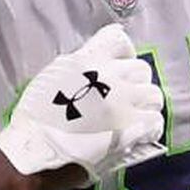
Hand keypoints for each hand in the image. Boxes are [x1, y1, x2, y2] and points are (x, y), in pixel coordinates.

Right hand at [0, 24, 165, 181]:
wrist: (35, 149)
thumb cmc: (36, 118)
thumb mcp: (52, 77)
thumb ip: (78, 68)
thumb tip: (94, 69)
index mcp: (87, 60)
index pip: (118, 40)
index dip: (124, 52)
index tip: (121, 64)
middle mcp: (108, 76)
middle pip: (141, 69)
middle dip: (136, 83)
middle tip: (127, 98)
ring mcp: (122, 102)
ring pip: (153, 94)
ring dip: (146, 105)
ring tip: (136, 117)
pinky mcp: (130, 128)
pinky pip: (155, 120)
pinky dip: (150, 127)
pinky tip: (141, 134)